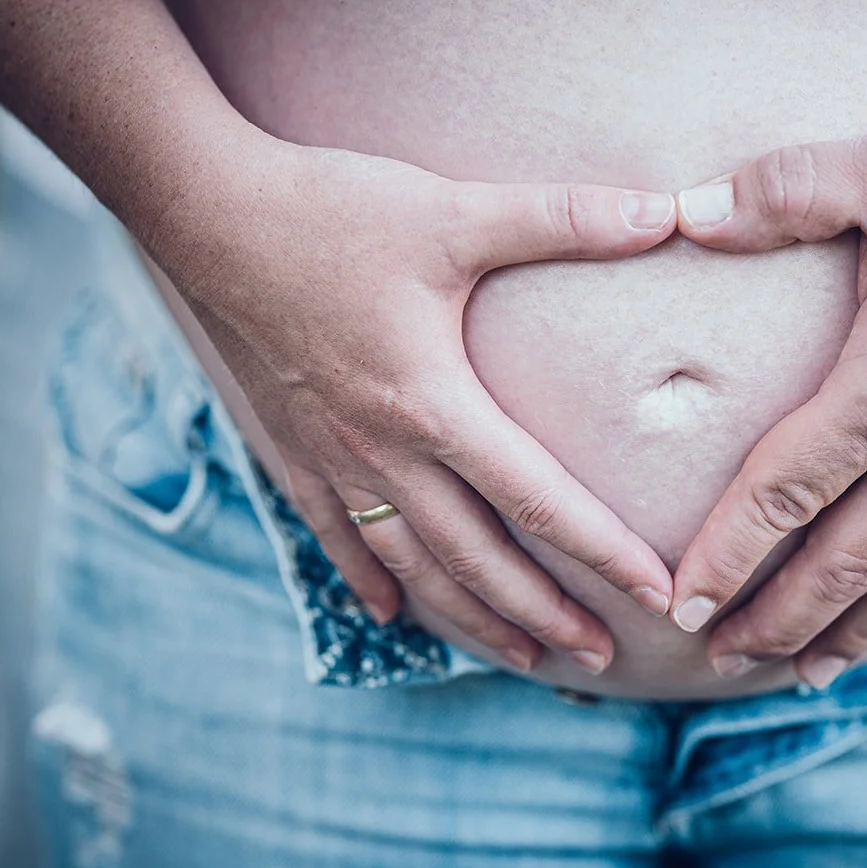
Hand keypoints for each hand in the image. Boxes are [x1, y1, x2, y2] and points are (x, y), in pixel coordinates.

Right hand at [154, 129, 679, 675]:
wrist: (203, 210)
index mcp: (431, 404)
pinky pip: (335, 535)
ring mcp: (331, 457)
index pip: (536, 498)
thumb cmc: (330, 210)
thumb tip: (663, 212)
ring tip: (523, 656)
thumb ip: (562, 218)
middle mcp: (382, 450)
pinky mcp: (292, 445)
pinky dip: (370, 580)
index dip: (603, 553)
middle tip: (601, 657)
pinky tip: (393, 615)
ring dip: (470, 617)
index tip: (655, 597)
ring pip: (411, 564)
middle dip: (544, 614)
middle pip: (476, 558)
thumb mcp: (452, 211)